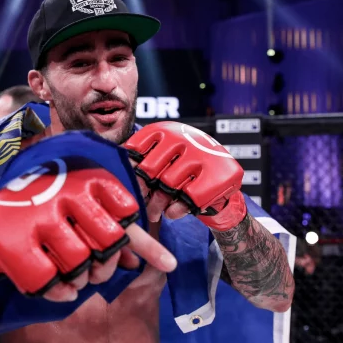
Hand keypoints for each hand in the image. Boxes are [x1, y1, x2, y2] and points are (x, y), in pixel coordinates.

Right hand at [0, 156, 176, 301]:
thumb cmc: (40, 211)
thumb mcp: (81, 211)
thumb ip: (122, 234)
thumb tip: (157, 263)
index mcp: (83, 179)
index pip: (126, 213)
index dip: (139, 242)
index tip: (155, 260)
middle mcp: (63, 193)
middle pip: (108, 243)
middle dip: (107, 266)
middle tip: (96, 271)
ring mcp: (37, 216)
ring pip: (81, 263)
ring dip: (82, 279)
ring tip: (74, 277)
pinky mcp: (12, 242)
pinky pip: (50, 280)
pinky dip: (60, 292)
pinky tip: (62, 291)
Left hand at [124, 121, 246, 230]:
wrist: (220, 176)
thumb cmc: (182, 169)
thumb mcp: (161, 158)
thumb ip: (140, 163)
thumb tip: (122, 178)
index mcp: (166, 129)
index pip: (137, 150)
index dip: (129, 171)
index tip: (129, 184)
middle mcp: (184, 137)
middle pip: (149, 170)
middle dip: (142, 191)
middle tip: (140, 203)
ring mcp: (202, 155)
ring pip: (168, 186)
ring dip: (157, 205)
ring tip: (154, 212)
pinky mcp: (217, 176)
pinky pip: (187, 198)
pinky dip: (175, 210)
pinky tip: (171, 212)